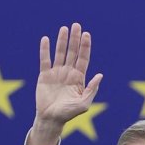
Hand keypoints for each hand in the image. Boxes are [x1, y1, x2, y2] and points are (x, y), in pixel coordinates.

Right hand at [30, 22, 102, 144]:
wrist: (51, 119)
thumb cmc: (68, 113)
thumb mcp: (83, 104)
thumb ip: (92, 89)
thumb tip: (100, 75)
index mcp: (79, 78)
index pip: (83, 58)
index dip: (85, 46)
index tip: (86, 34)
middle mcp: (68, 72)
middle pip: (72, 52)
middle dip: (75, 39)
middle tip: (76, 25)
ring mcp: (56, 73)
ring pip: (59, 53)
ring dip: (62, 41)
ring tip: (64, 28)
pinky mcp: (44, 75)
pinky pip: (44, 60)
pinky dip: (45, 50)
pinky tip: (46, 39)